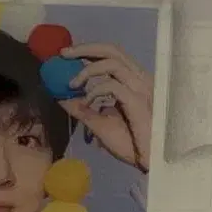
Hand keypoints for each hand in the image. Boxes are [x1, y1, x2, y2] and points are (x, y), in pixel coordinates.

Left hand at [59, 43, 152, 171]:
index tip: (65, 55)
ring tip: (70, 84)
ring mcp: (141, 88)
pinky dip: (94, 91)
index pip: (111, 56)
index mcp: (132, 82)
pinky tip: (86, 103)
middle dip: (84, 48)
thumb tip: (60, 96)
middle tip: (63, 54)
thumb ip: (82, 110)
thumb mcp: (100, 125)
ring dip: (87, 70)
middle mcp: (139, 79)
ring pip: (112, 63)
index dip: (88, 51)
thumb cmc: (132, 145)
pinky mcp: (139, 100)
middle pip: (112, 50)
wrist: (151, 163)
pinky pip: (112, 86)